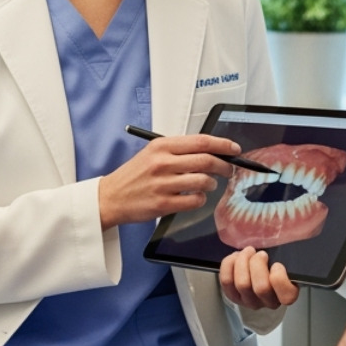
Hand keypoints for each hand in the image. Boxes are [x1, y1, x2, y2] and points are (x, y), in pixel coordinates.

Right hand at [97, 133, 237, 228]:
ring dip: (212, 184)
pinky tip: (195, 197)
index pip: (201, 141)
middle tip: (228, 169)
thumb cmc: (134, 175)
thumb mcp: (153, 153)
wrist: (111, 196)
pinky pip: (195, 201)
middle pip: (207, 160)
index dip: (223, 145)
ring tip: (208, 185)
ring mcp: (163, 184)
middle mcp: (163, 162)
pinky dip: (200, 199)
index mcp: (162, 145)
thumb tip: (212, 150)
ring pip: (203, 181)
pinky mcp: (163, 204)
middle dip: (224, 166)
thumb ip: (179, 150)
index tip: (234, 149)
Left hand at [218, 246, 298, 310]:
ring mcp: (249, 302)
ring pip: (242, 284)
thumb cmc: (274, 263)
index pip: (287, 296)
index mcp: (286, 295)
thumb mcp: (286, 261)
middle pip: (261, 287)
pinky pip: (227, 280)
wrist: (258, 269)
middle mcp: (268, 302)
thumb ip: (287, 259)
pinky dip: (229, 264)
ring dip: (243, 261)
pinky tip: (236, 256)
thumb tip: (291, 242)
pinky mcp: (232, 296)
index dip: (280, 278)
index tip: (277, 264)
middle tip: (260, 253)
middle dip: (258, 263)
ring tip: (248, 252)